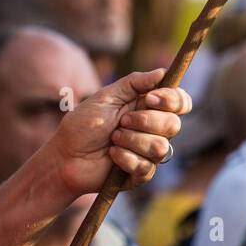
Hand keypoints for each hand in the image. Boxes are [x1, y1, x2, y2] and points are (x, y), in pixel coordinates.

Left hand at [47, 68, 191, 199]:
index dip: (172, 100)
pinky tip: (112, 155)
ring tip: (113, 139)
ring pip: (161, 147)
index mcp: (148, 107)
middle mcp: (153, 129)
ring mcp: (148, 152)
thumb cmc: (83, 124)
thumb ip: (135, 82)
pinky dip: (125, 158)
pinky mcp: (141, 173)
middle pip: (174, 124)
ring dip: (132, 140)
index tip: (150, 98)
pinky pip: (147, 166)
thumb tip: (162, 72)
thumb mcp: (106, 96)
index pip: (180, 102)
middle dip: (145, 121)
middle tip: (121, 122)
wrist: (65, 155)